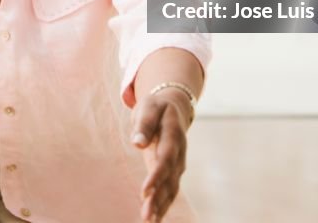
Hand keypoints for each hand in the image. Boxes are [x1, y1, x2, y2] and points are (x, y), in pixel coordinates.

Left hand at [131, 90, 192, 221]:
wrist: (173, 107)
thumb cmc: (156, 107)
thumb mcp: (148, 108)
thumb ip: (143, 125)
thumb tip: (137, 144)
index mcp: (173, 135)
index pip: (165, 159)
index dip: (157, 176)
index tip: (145, 192)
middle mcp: (179, 153)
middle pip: (170, 179)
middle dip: (159, 199)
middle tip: (147, 217)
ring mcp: (178, 163)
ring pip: (172, 188)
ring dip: (161, 206)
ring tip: (149, 221)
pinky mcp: (172, 171)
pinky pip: (170, 190)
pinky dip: (163, 205)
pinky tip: (154, 218)